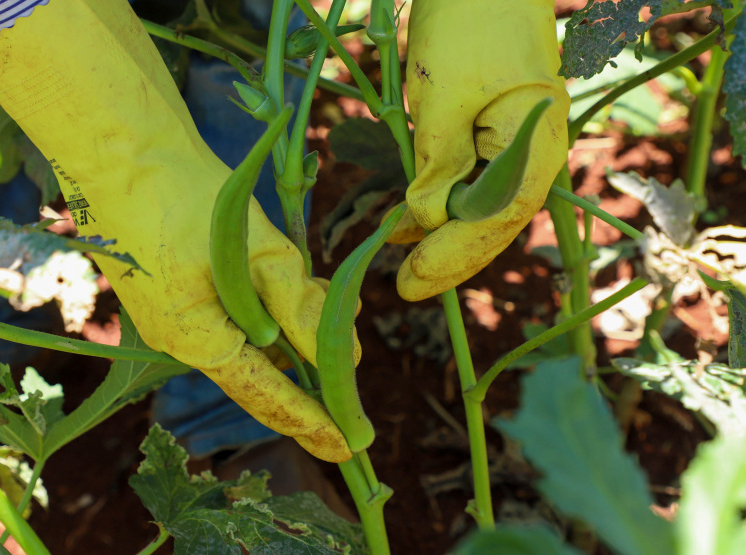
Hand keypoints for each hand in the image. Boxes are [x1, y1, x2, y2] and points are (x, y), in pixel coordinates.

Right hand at [0, 0, 352, 461]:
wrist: (118, 145)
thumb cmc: (186, 195)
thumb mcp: (259, 254)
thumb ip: (301, 311)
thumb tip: (343, 359)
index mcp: (197, 339)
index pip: (266, 396)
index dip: (312, 421)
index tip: (348, 448)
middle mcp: (180, 338)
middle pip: (259, 370)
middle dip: (310, 366)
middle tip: (353, 358)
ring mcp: (170, 313)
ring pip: (247, 337)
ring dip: (291, 327)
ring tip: (334, 301)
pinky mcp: (171, 287)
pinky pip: (229, 313)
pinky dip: (266, 306)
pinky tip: (294, 281)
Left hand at [390, 0, 569, 300]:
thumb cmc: (467, 20)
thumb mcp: (444, 93)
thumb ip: (437, 162)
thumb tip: (423, 218)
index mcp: (535, 143)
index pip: (498, 218)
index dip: (455, 254)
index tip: (412, 279)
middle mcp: (531, 151)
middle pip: (492, 221)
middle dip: (448, 255)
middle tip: (404, 287)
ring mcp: (512, 141)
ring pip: (478, 205)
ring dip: (441, 234)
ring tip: (401, 260)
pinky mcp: (488, 130)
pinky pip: (467, 179)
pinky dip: (437, 201)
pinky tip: (406, 220)